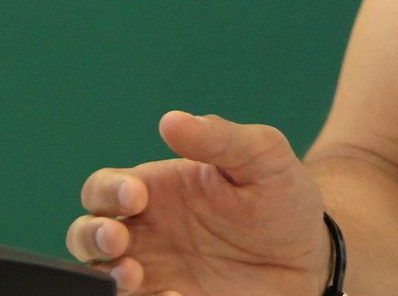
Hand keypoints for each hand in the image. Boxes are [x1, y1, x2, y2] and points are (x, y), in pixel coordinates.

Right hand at [66, 111, 329, 295]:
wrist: (311, 253)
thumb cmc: (281, 197)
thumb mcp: (262, 158)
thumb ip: (219, 138)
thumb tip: (171, 120)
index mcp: (155, 192)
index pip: (103, 189)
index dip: (108, 192)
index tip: (137, 196)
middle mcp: (146, 234)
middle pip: (85, 237)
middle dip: (92, 238)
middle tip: (119, 241)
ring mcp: (156, 273)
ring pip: (101, 278)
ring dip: (104, 278)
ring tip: (134, 276)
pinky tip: (177, 295)